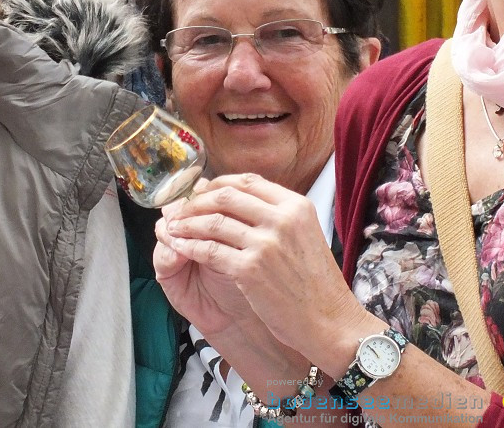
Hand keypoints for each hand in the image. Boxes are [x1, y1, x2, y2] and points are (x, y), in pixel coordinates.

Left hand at [155, 173, 367, 366]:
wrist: (330, 321)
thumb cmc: (315, 284)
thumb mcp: (304, 235)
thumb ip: (277, 215)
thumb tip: (237, 199)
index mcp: (296, 205)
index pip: (248, 181)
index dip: (219, 183)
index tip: (201, 191)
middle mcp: (282, 219)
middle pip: (226, 196)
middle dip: (197, 201)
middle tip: (180, 210)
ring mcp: (266, 244)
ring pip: (213, 222)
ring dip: (187, 224)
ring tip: (173, 228)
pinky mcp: (250, 270)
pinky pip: (210, 250)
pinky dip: (191, 247)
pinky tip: (181, 248)